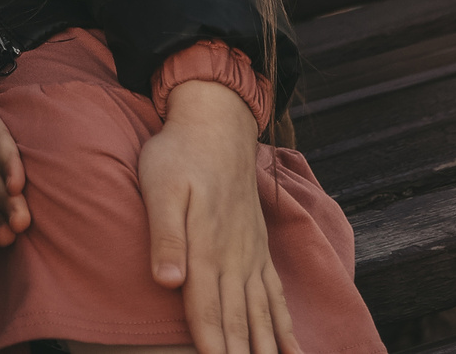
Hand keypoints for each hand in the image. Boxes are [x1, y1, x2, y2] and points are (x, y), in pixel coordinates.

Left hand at [139, 79, 301, 353]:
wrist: (217, 125)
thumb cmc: (179, 154)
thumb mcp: (161, 186)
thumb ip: (165, 234)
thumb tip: (167, 281)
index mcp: (207, 248)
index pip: (208, 311)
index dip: (213, 348)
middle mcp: (234, 259)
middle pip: (240, 323)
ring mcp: (251, 257)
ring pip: (263, 317)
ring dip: (268, 350)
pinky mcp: (259, 251)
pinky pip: (277, 299)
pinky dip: (285, 328)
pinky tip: (294, 352)